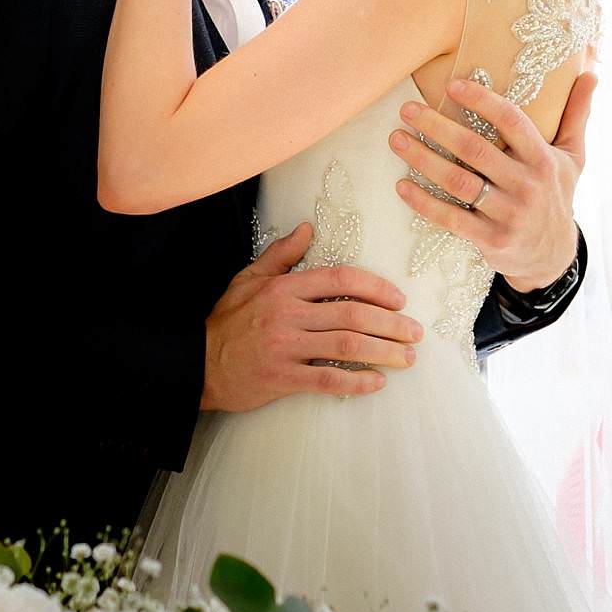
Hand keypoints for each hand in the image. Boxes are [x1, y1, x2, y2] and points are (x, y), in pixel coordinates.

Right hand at [201, 223, 425, 410]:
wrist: (196, 363)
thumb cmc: (227, 321)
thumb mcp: (248, 279)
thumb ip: (281, 254)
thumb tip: (306, 229)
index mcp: (283, 288)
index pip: (340, 278)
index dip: (375, 287)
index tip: (398, 299)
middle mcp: (287, 314)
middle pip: (352, 314)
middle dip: (392, 324)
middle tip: (416, 333)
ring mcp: (285, 347)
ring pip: (346, 345)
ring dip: (384, 352)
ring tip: (407, 358)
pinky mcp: (282, 378)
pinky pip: (328, 379)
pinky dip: (356, 382)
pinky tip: (376, 383)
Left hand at [387, 71, 594, 295]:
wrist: (553, 255)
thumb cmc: (556, 194)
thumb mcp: (573, 156)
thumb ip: (577, 115)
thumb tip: (590, 73)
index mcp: (543, 159)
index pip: (512, 121)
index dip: (482, 101)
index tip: (452, 85)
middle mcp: (527, 185)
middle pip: (475, 150)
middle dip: (437, 127)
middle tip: (407, 109)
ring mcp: (508, 214)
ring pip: (458, 182)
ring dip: (422, 159)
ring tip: (397, 139)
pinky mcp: (491, 240)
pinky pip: (451, 218)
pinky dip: (424, 202)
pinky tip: (402, 184)